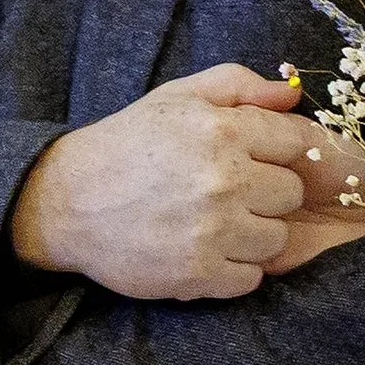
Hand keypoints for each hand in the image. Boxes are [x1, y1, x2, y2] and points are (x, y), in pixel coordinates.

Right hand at [8, 66, 364, 300]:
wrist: (66, 202)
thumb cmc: (128, 143)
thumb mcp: (178, 97)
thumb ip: (239, 86)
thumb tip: (293, 93)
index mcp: (221, 128)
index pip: (298, 142)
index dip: (282, 154)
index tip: (260, 161)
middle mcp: (223, 178)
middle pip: (291, 195)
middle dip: (267, 195)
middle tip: (228, 194)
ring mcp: (212, 229)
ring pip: (276, 240)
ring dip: (252, 235)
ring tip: (213, 224)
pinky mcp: (198, 274)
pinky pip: (250, 278)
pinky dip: (232, 270)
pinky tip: (203, 250)